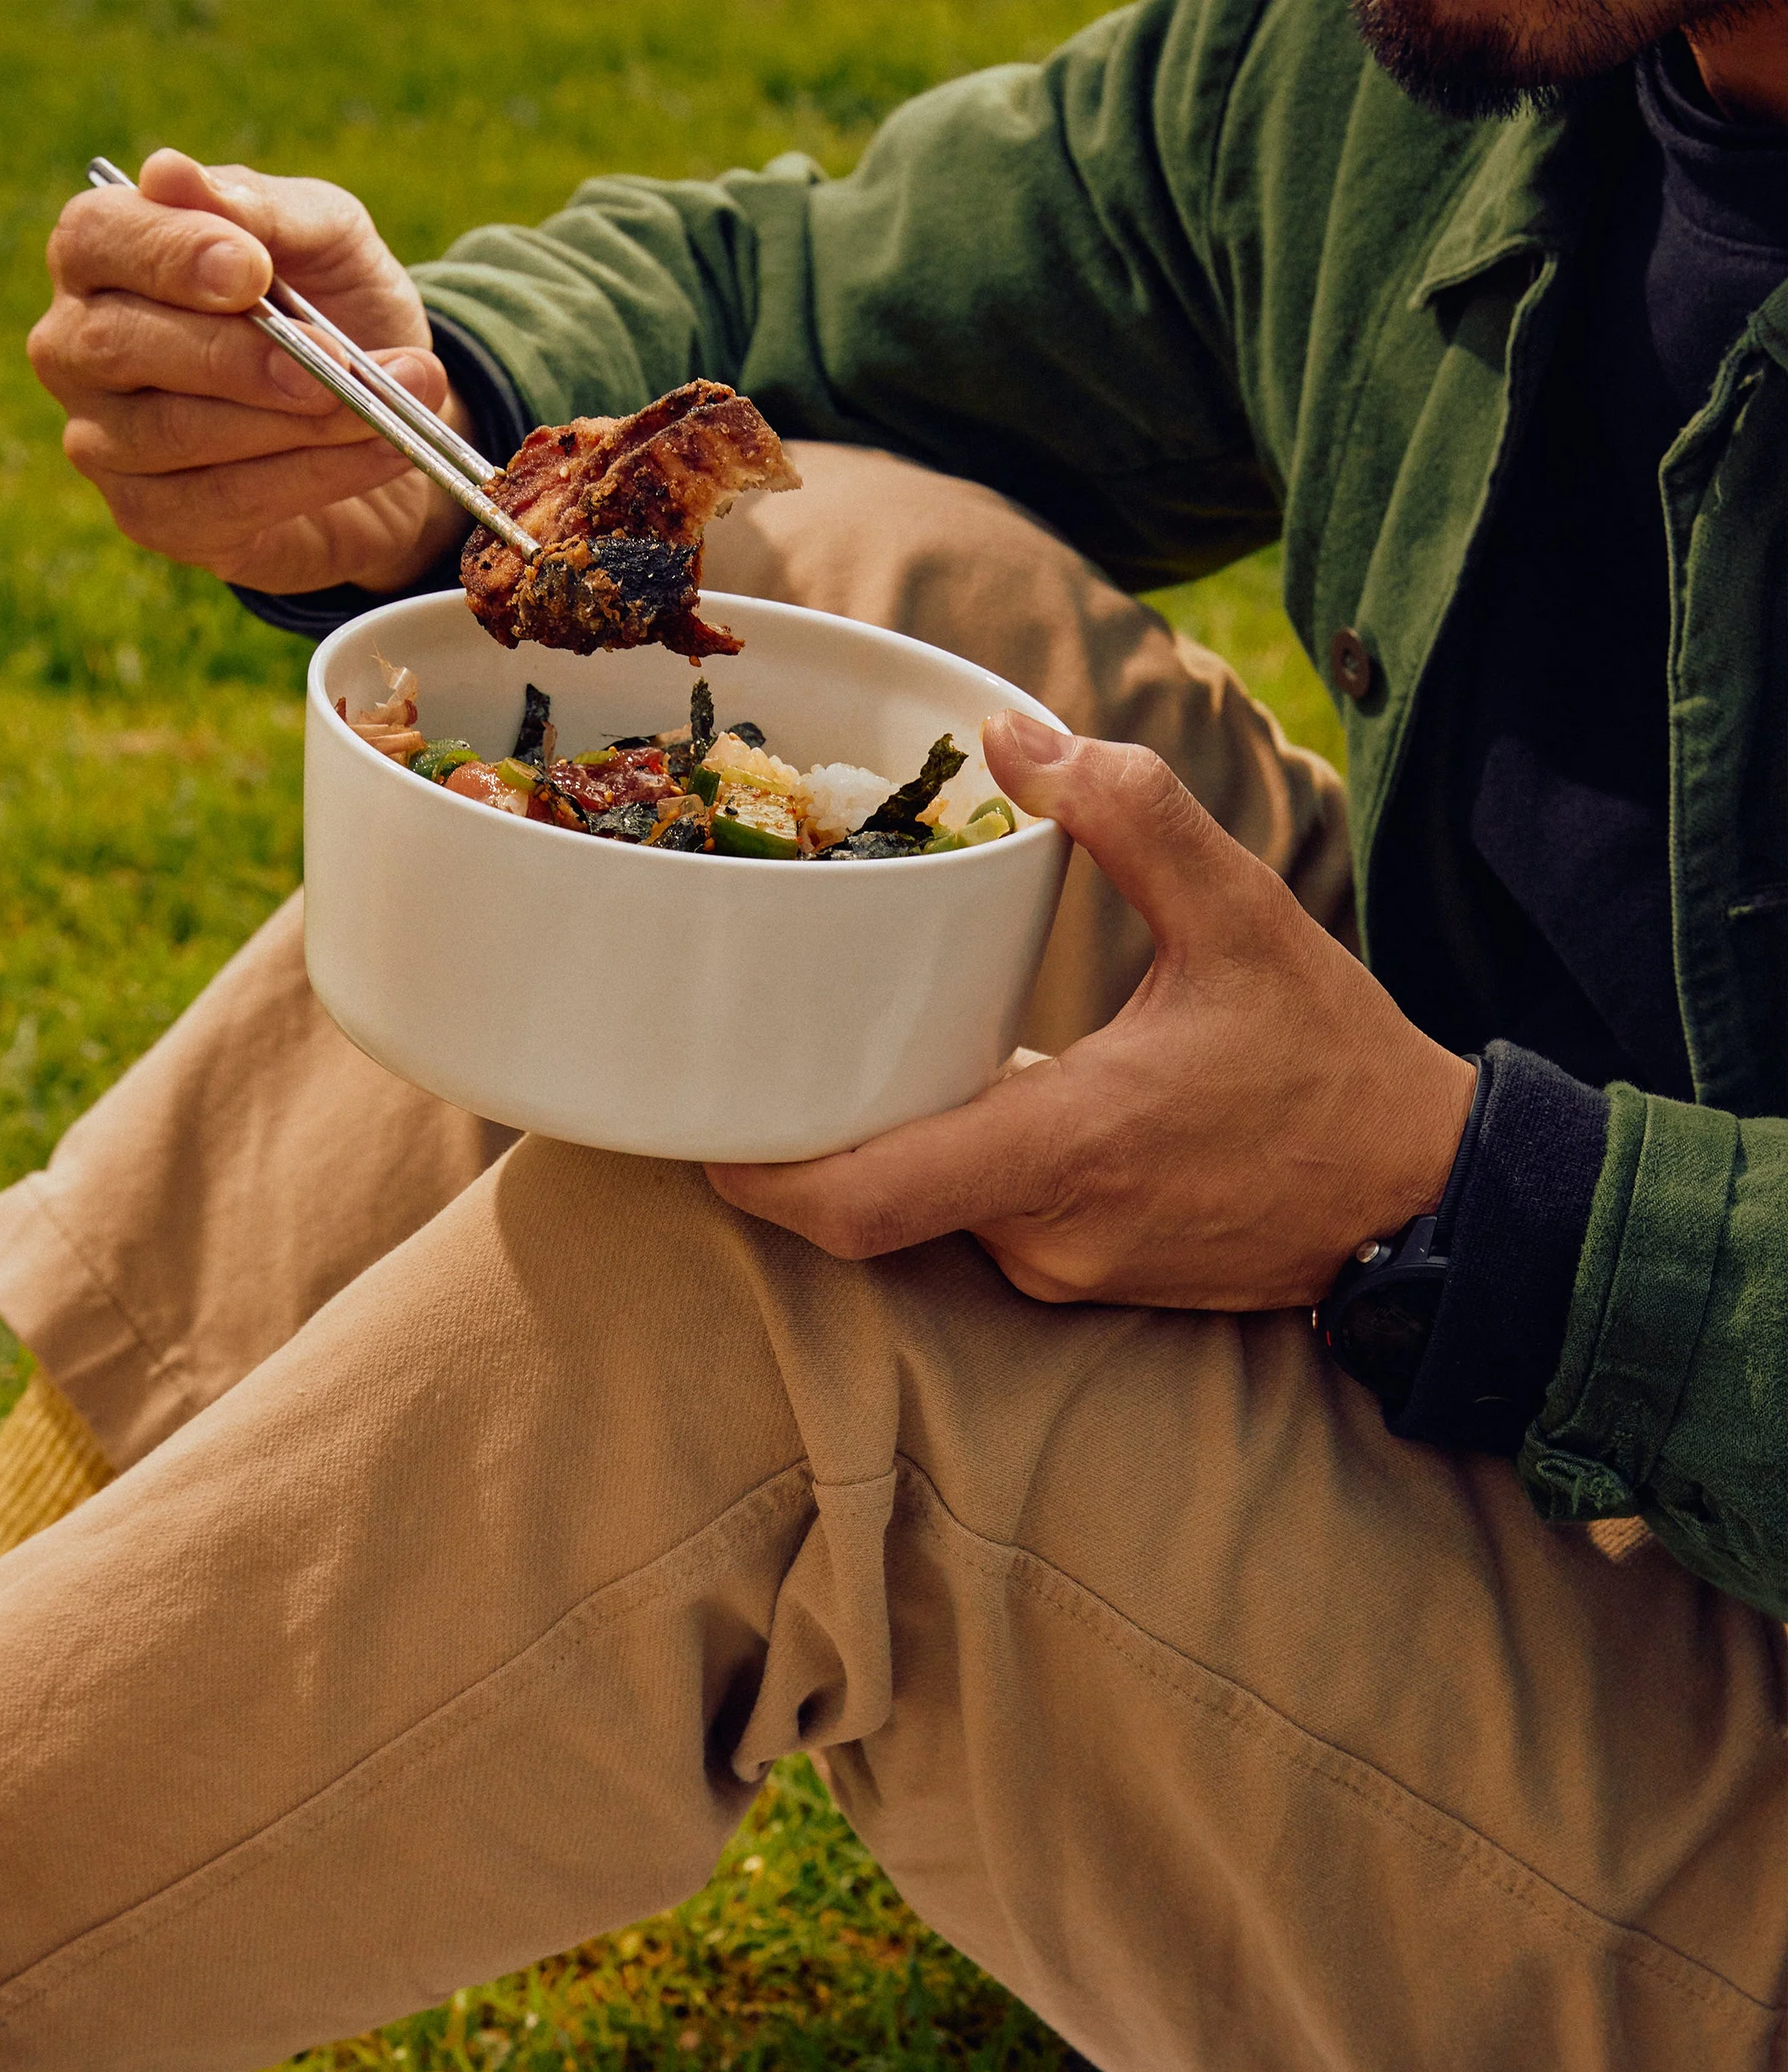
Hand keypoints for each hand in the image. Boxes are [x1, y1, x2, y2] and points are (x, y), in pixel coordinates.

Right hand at [28, 149, 475, 594]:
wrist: (388, 421)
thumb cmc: (336, 310)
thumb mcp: (327, 239)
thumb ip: (264, 210)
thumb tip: (171, 173)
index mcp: (103, 254)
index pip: (95, 238)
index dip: (170, 254)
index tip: (254, 269)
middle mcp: (79, 347)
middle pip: (120, 345)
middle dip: (237, 355)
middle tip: (333, 359)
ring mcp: (105, 441)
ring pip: (176, 433)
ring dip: (293, 424)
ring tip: (381, 410)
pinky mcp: (152, 519)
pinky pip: (223, 504)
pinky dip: (312, 478)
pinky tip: (379, 453)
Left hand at [707, 718, 1475, 1310]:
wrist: (1421, 1197)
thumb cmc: (1333, 1062)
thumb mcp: (1242, 915)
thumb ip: (1131, 817)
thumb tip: (1022, 737)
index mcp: (1066, 1147)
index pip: (866, 1202)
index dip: (766, 1178)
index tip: (703, 1130)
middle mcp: (1047, 1231)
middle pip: (877, 1201)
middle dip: (816, 1136)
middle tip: (761, 1050)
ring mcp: (1067, 1269)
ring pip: (936, 1207)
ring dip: (899, 1137)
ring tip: (865, 1046)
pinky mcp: (1091, 1279)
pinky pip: (988, 1218)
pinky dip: (961, 1156)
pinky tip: (972, 1084)